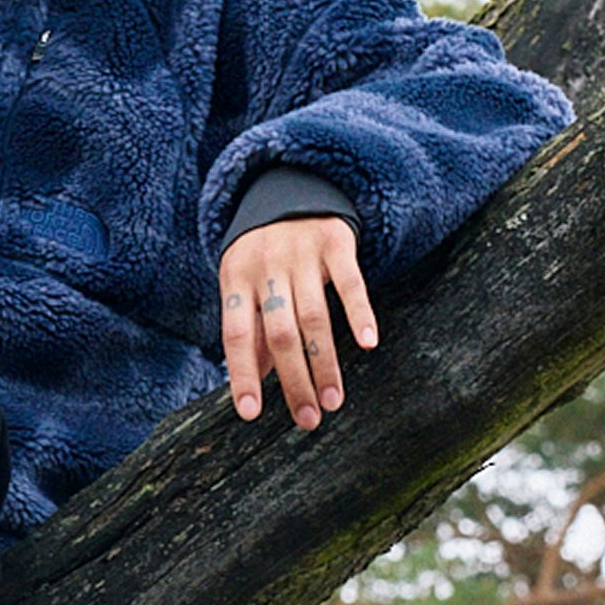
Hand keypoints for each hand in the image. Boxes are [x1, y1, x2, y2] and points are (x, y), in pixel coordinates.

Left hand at [217, 216, 377, 429]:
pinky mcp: (335, 242)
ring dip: (325, 363)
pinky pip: (350, 283)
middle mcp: (266, 267)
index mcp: (236, 279)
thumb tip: (257, 382)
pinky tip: (369, 344)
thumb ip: (249, 328)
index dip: (242, 375)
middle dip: (293, 381)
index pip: (234, 336)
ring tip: (334, 400)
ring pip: (313, 317)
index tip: (250, 414)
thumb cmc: (263, 251)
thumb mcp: (244, 282)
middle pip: (279, 333)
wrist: (291, 185)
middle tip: (308, 419)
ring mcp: (301, 254)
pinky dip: (360, 313)